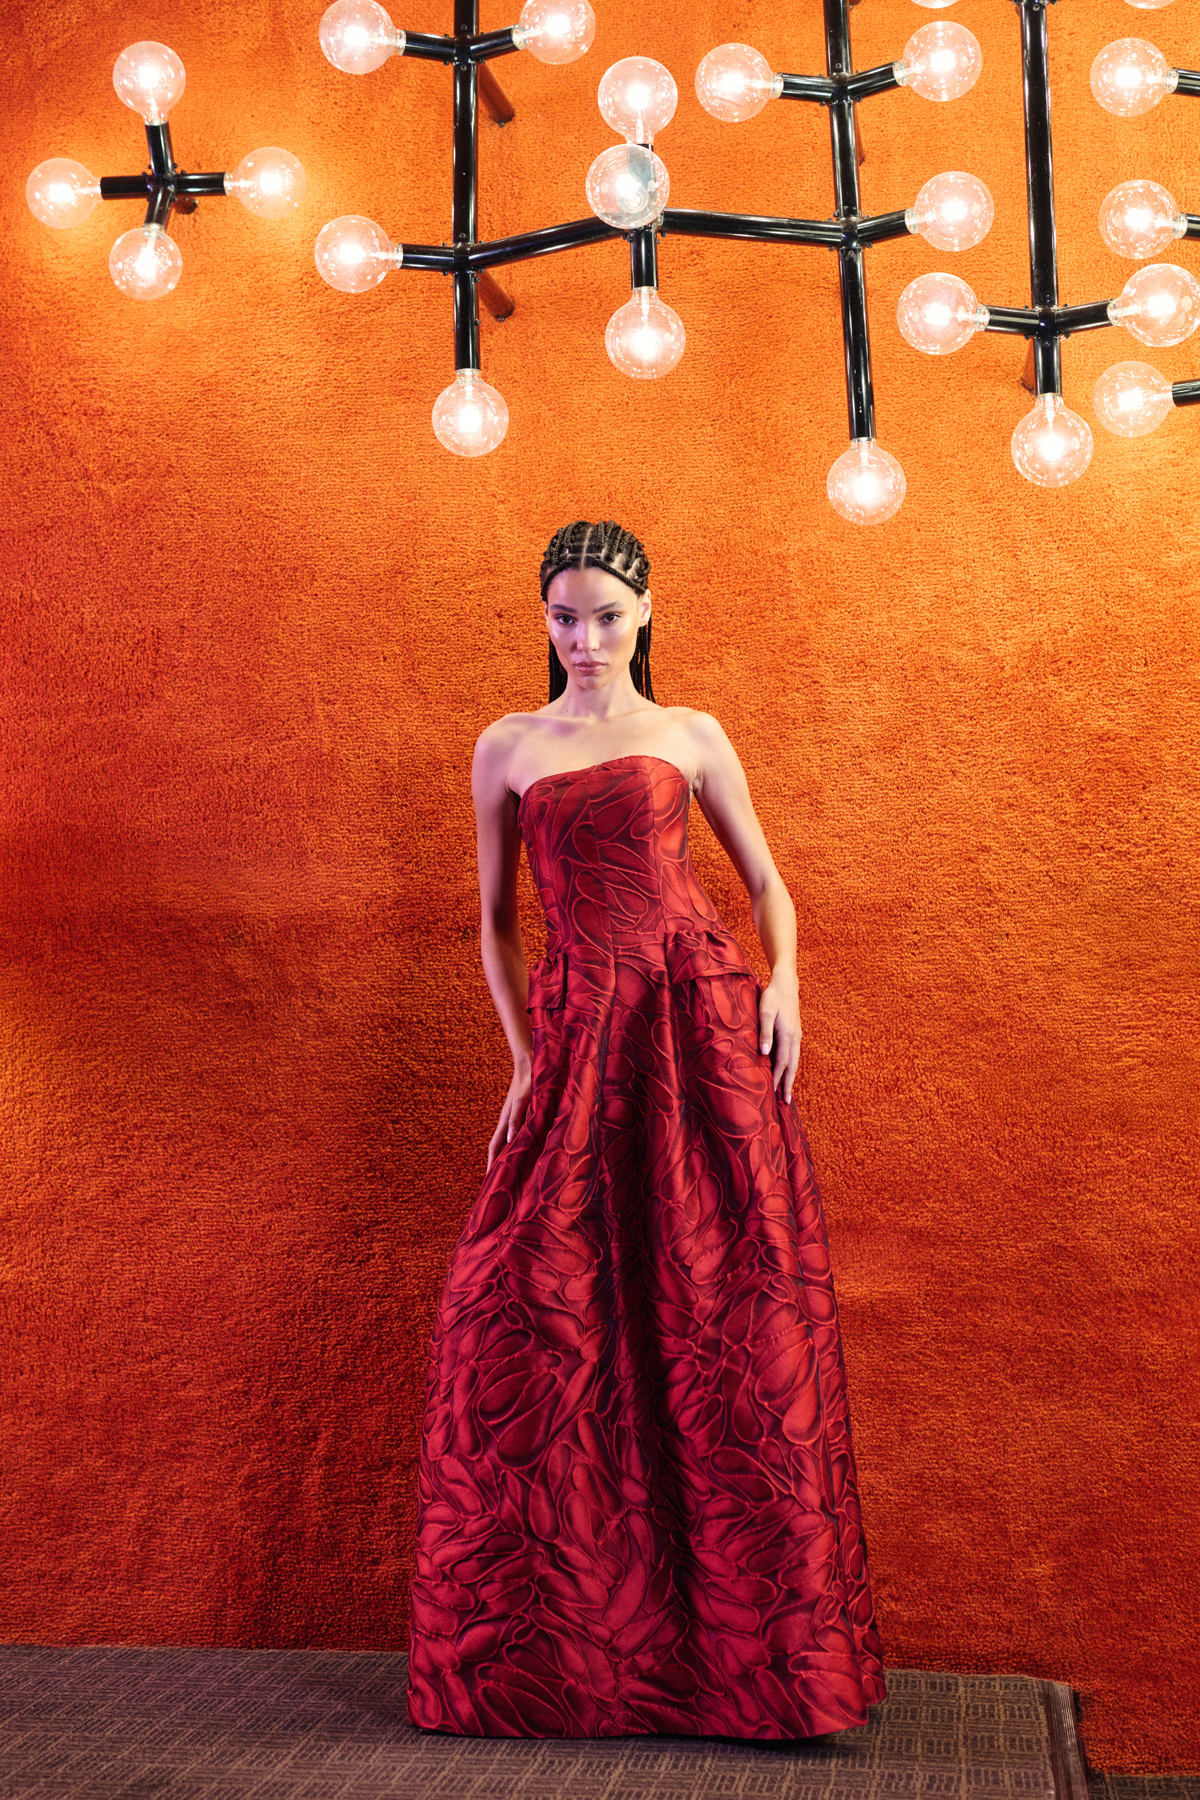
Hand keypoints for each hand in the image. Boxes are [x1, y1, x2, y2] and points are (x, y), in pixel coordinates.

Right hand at [487, 1062, 531, 1168]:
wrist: (530, 1066)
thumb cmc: (527, 1083)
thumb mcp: (522, 1102)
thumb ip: (515, 1120)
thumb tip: (509, 1140)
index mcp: (505, 1121)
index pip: (495, 1147)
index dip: (491, 1162)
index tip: (488, 1178)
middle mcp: (508, 1122)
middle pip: (500, 1147)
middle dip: (497, 1163)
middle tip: (498, 1180)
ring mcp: (514, 1118)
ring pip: (509, 1141)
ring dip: (508, 1155)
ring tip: (510, 1170)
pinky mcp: (523, 1114)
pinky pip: (518, 1134)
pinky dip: (518, 1145)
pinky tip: (524, 1150)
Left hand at [759, 971, 801, 1104]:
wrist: (786, 984)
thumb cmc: (773, 997)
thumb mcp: (765, 1012)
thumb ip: (765, 1033)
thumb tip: (765, 1054)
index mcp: (787, 1035)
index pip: (782, 1063)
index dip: (777, 1078)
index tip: (773, 1093)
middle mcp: (794, 1038)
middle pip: (792, 1066)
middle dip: (788, 1084)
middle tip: (786, 1102)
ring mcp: (796, 1036)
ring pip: (794, 1061)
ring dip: (790, 1077)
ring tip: (786, 1092)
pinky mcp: (795, 1033)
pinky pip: (793, 1054)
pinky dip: (790, 1067)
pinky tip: (786, 1071)